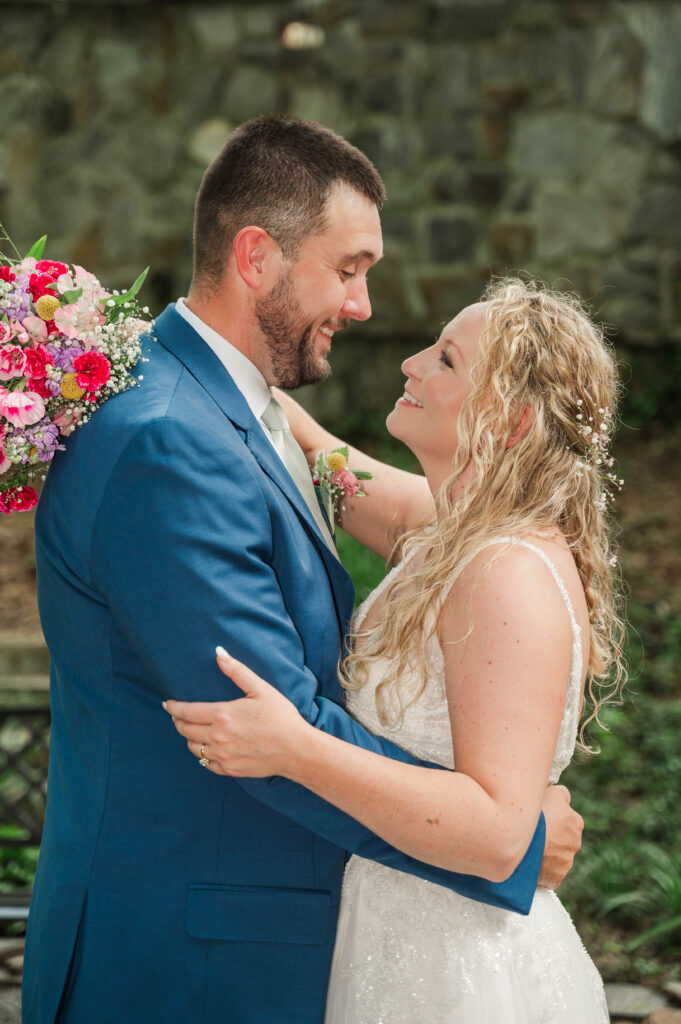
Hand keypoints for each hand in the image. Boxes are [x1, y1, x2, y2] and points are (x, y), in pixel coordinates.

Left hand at [163, 648, 308, 777]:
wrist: (296, 750)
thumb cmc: (281, 717)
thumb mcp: (261, 689)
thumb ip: (237, 671)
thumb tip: (218, 652)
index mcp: (222, 715)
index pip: (186, 712)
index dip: (174, 708)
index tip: (168, 704)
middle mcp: (218, 738)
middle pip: (185, 730)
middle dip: (178, 722)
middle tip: (177, 716)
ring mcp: (223, 756)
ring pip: (193, 748)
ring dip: (188, 738)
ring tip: (191, 730)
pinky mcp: (230, 769)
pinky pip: (206, 764)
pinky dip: (202, 755)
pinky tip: (206, 748)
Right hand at [538, 784, 583, 888]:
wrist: (522, 842)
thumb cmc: (536, 815)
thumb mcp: (550, 792)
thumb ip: (561, 794)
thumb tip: (563, 797)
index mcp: (576, 823)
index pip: (567, 816)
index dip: (553, 815)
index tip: (542, 817)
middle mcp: (575, 843)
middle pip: (562, 837)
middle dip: (551, 835)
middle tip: (534, 832)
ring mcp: (566, 862)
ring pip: (555, 855)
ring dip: (546, 852)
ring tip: (529, 847)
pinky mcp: (556, 878)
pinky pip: (549, 872)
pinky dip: (542, 868)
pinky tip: (530, 860)